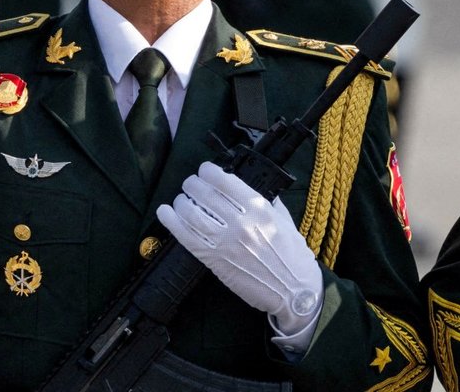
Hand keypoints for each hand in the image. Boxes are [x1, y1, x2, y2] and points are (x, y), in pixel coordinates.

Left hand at [156, 162, 323, 346]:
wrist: (293, 290)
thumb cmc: (294, 256)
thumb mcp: (287, 222)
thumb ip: (270, 205)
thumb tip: (258, 191)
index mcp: (260, 209)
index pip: (227, 183)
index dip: (211, 172)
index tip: (205, 169)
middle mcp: (240, 222)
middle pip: (206, 195)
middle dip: (193, 185)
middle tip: (190, 183)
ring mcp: (225, 242)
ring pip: (193, 215)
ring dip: (182, 202)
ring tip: (180, 199)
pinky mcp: (214, 260)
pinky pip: (187, 238)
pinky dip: (172, 223)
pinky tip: (165, 213)